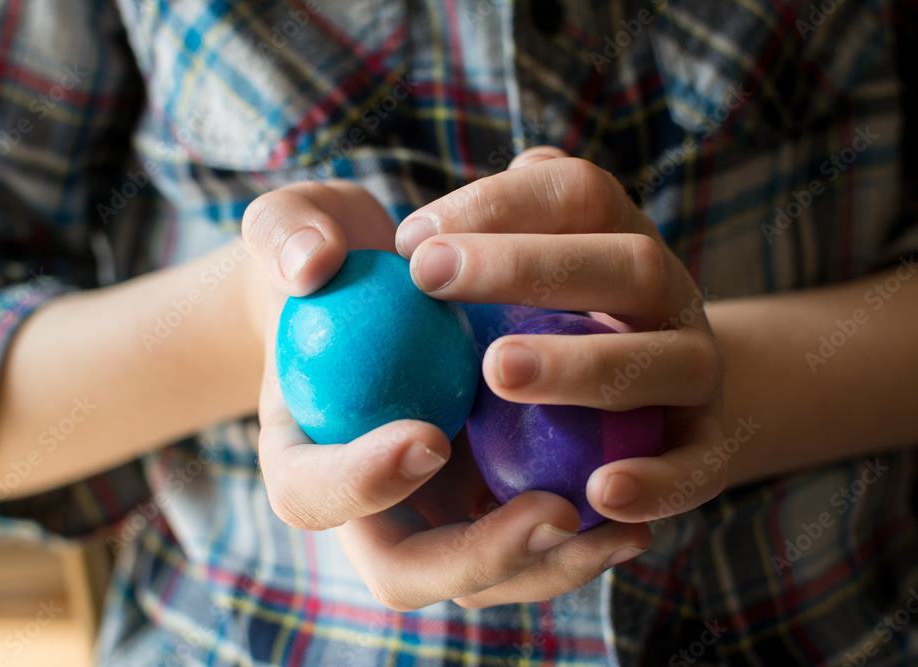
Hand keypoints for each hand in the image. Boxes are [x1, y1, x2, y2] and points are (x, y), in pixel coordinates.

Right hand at [243, 179, 650, 610]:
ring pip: (483, 580)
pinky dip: (578, 543)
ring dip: (549, 564)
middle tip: (552, 511)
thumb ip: (286, 233)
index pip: (311, 495)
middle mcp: (365, 503)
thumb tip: (314, 264)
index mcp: (300, 452)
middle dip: (479, 554)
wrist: (373, 283)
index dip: (361, 482)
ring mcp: (430, 511)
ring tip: (616, 526)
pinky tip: (633, 517)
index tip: (427, 436)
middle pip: (406, 572)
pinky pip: (529, 548)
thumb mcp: (293, 225)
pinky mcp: (484, 502)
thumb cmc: (332, 257)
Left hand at [396, 147, 727, 527]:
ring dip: (582, 364)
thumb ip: (487, 245)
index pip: (578, 193)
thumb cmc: (558, 331)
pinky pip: (697, 467)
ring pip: (665, 360)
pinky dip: (658, 482)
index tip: (408, 240)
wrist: (663, 403)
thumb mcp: (527, 280)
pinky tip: (599, 495)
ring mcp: (696, 369)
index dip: (498, 203)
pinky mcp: (709, 448)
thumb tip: (411, 244)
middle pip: (626, 263)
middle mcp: (669, 294)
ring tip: (498, 371)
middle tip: (430, 275)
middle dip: (527, 266)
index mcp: (622, 239)